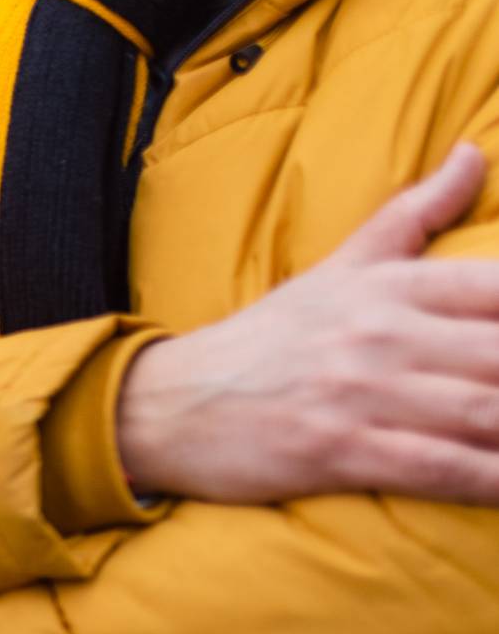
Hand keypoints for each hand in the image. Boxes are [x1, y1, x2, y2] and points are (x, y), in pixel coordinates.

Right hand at [116, 143, 498, 504]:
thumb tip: (474, 154)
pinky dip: (491, 479)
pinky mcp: (337, 450)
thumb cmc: (265, 339)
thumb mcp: (339, 266)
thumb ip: (415, 214)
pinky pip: (439, 467)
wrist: (167, 403)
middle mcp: (381, 334)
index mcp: (390, 285)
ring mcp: (360, 394)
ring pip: (483, 413)